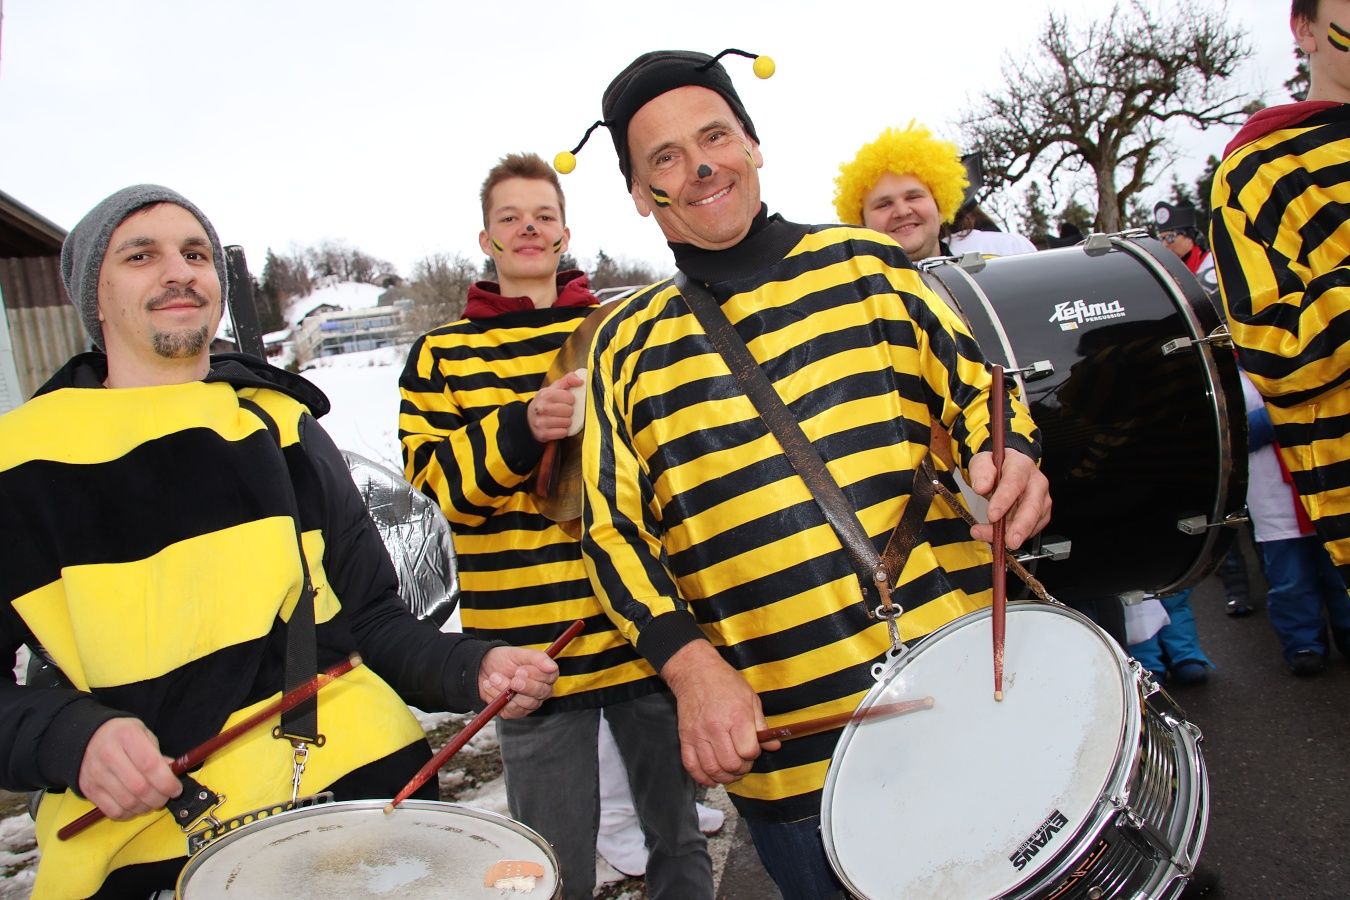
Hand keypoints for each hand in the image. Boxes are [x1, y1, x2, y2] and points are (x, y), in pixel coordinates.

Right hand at [77, 718, 181, 819]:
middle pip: (139, 787)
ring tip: (152, 802)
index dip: (167, 782)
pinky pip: (113, 811)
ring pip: (127, 802)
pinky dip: (129, 814)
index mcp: (127, 736)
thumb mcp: (144, 735)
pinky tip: (136, 806)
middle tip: (166, 797)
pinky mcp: (89, 790)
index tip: (176, 789)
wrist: (89, 738)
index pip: (150, 765)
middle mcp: (108, 755)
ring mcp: (96, 774)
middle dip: (159, 798)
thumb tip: (173, 774)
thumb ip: (158, 755)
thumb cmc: (123, 736)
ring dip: (145, 807)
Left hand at [478, 647, 558, 717]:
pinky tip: (490, 686)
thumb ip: (537, 658)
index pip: (550, 677)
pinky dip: (497, 698)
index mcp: (544, 674)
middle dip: (524, 686)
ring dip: (506, 690)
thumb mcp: (518, 654)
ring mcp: (527, 703)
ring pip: (524, 703)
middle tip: (512, 679)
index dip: (536, 675)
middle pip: (540, 693)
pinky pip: (510, 710)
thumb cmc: (503, 660)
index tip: (521, 670)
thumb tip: (552, 666)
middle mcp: (539, 690)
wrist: (482, 669)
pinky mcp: (514, 712)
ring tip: (494, 678)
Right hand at [528, 370, 584, 442]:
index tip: (566, 401)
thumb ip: (567, 380)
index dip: (570, 400)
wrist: (529, 418)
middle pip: (569, 411)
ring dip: (567, 422)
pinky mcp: (543, 434)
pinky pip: (562, 433)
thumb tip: (580, 381)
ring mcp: (541, 422)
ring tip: (560, 419)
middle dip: (569, 411)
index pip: (570, 398)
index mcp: (545, 394)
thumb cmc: (545, 402)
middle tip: (563, 411)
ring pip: (567, 423)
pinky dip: (563, 431)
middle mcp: (541, 408)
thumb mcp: (553, 388)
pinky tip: (557, 427)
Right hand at [661, 641, 777, 786]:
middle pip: (731, 764)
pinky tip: (710, 777)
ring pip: (712, 769)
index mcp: (737, 717)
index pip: (748, 751)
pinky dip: (702, 777)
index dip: (753, 755)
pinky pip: (692, 766)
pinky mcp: (685, 738)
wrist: (695, 672)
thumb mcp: (750, 698)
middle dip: (741, 768)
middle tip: (742, 763)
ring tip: (729, 772)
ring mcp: (698, 734)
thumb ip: (761, 725)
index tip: (752, 749)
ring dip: (724, 777)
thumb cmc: (725, 683)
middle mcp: (716, 727)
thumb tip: (773, 746)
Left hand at [966, 448, 1051, 549]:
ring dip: (1015, 534)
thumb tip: (981, 486)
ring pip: (1034, 520)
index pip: (1014, 482)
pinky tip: (1002, 538)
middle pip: (1033, 505)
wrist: (1005, 469)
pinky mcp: (1041, 513)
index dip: (1004, 500)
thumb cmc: (995, 466)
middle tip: (1010, 541)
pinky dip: (1017, 536)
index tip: (992, 515)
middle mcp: (1036, 482)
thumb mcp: (982, 461)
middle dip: (1022, 526)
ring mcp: (1041, 498)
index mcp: (1021, 465)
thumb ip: (980, 471)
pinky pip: (1033, 529)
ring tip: (995, 540)